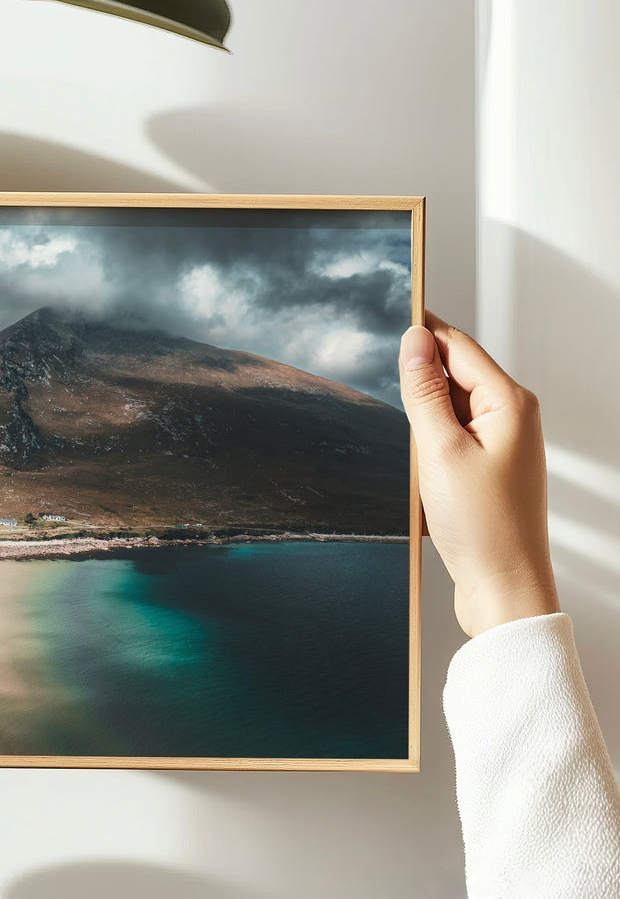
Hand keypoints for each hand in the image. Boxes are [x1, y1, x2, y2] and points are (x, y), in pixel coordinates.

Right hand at [399, 312, 560, 638]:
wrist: (503, 588)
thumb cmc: (482, 527)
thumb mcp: (440, 451)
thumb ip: (425, 392)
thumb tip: (415, 341)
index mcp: (510, 403)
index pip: (457, 346)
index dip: (422, 329)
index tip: (391, 309)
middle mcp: (512, 418)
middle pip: (453, 376)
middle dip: (418, 382)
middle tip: (386, 390)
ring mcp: (501, 444)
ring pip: (448, 410)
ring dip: (421, 422)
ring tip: (412, 456)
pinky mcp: (488, 469)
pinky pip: (450, 440)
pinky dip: (428, 448)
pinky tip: (419, 474)